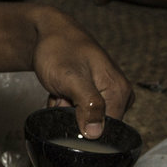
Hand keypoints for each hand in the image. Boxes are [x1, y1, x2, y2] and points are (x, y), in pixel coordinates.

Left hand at [30, 11, 132, 139]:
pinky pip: (80, 111)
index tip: (68, 109)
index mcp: (120, 91)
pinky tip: (59, 93)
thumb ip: (88, 106)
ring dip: (66, 112)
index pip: (108, 131)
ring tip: (59, 93)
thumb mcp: (72, 79)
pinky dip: (65, 106)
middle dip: (73, 118)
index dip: (83, 128)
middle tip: (62, 98)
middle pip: (96, 126)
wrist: (46, 32)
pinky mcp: (95, 93)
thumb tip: (96, 134)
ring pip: (84, 120)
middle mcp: (119, 94)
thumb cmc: (59, 50)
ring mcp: (107, 93)